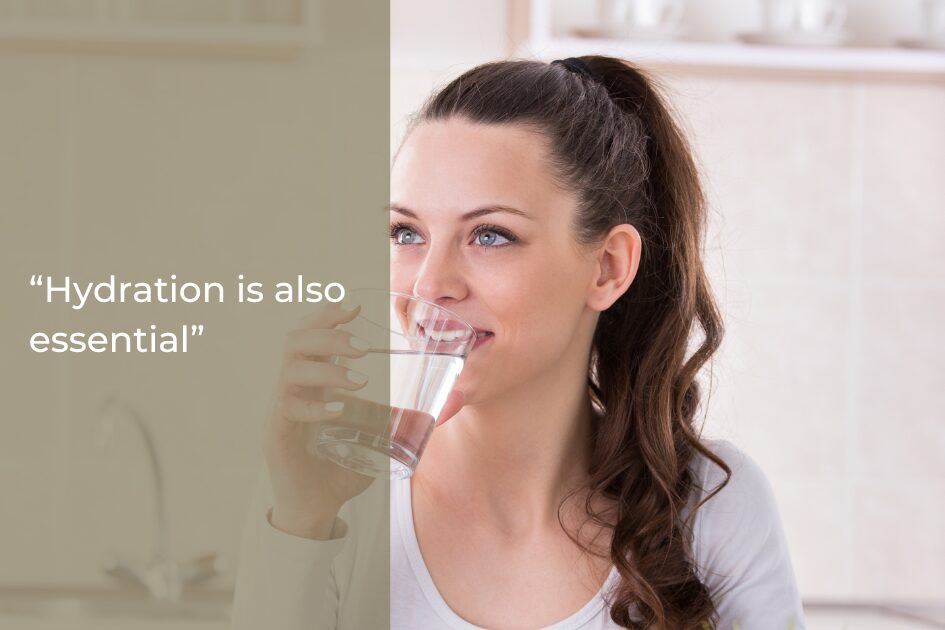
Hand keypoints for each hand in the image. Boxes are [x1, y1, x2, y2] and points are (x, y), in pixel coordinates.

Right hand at [263, 302, 375, 538]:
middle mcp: (293, 389)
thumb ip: (398, 420)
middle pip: (296, 341)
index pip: (311, 336)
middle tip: (364, 346)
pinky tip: (340, 409)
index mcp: (312, 383)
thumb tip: (440, 409)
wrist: (315, 510)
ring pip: (291, 370)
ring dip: (329, 369)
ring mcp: (282, 410)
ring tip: (360, 379)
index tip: (356, 304)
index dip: (328, 315)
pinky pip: (288, 409)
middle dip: (330, 334)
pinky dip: (316, 406)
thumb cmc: (340, 469)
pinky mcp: (277, 436)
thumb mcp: (374, 437)